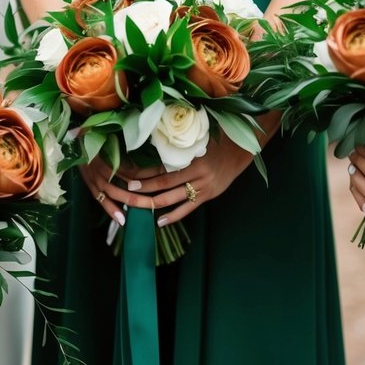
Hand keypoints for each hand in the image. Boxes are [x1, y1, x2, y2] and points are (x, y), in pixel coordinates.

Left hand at [80, 135, 253, 226]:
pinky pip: (187, 209)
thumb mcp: (196, 142)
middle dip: (143, 188)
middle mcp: (195, 173)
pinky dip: (173, 216)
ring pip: (172, 198)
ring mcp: (202, 187)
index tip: (127, 173)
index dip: (143, 171)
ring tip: (136, 206)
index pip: (161, 166)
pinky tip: (159, 222)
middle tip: (126, 190)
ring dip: (152, 203)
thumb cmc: (214, 144)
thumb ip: (177, 149)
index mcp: (190, 157)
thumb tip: (151, 148)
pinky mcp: (207, 197)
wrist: (238, 153)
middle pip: (163, 183)